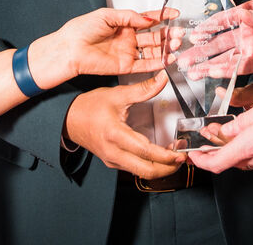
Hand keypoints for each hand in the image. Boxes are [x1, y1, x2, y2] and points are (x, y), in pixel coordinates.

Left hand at [29, 8, 168, 88]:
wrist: (69, 49)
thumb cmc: (81, 30)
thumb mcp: (107, 15)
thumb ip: (129, 17)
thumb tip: (147, 19)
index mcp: (123, 23)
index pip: (147, 19)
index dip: (162, 16)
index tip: (174, 14)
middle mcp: (127, 38)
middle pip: (153, 36)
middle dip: (167, 34)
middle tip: (178, 33)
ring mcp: (127, 52)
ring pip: (152, 51)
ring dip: (164, 48)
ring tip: (175, 45)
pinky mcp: (125, 66)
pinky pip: (145, 66)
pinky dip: (157, 64)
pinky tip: (167, 60)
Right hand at [63, 73, 184, 178]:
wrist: (69, 120)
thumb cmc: (90, 106)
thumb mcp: (117, 94)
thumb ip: (143, 89)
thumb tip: (163, 78)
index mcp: (115, 135)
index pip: (145, 152)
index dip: (166, 156)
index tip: (181, 153)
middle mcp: (114, 152)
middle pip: (146, 171)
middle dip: (168, 169)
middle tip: (183, 159)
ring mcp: (112, 160)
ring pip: (141, 173)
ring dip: (160, 168)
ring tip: (174, 157)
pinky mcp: (112, 162)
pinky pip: (134, 169)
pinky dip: (149, 166)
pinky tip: (159, 155)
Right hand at [176, 0, 252, 78]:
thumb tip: (241, 14)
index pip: (226, 19)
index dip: (210, 26)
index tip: (195, 32)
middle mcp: (250, 32)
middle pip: (221, 41)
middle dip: (202, 49)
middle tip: (184, 57)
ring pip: (227, 57)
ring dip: (210, 64)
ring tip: (193, 71)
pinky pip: (242, 68)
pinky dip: (227, 72)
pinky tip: (214, 75)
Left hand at [188, 92, 252, 171]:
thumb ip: (240, 122)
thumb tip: (223, 131)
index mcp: (252, 145)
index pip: (218, 163)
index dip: (201, 161)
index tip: (193, 155)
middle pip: (230, 160)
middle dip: (216, 149)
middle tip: (209, 134)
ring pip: (244, 158)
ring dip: (233, 147)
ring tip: (229, 129)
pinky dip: (248, 147)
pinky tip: (251, 133)